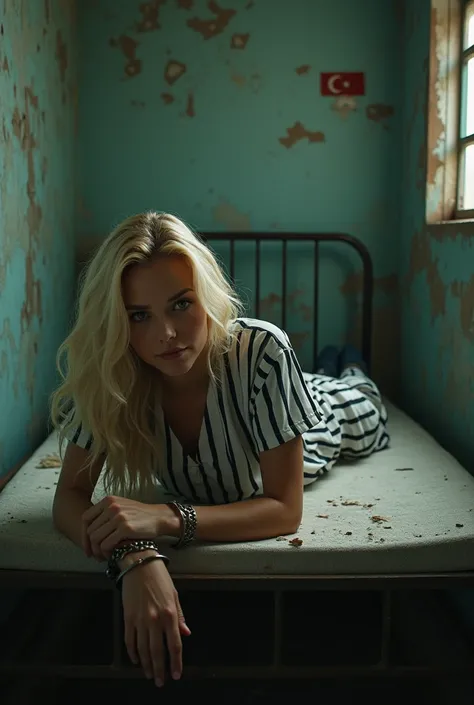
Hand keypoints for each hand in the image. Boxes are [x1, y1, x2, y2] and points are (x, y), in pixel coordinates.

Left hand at [82, 496, 161, 559]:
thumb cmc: (139, 515)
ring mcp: (118, 517)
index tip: (87, 546)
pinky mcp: (125, 528)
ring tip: (104, 556)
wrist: (158, 517)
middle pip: (90, 531)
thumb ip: (105, 513)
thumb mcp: (120, 506)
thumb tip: (89, 531)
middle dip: (91, 547)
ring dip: (98, 551)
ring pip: (96, 539)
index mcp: (108, 500)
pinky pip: (106, 544)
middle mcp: (111, 506)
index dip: (83, 534)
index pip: (85, 518)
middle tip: (96, 556)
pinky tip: (112, 555)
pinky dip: (106, 552)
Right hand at [121, 553, 190, 686]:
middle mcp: (155, 619)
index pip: (174, 644)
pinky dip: (132, 652)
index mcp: (169, 613)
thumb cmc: (159, 577)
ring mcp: (139, 620)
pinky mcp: (127, 617)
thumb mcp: (174, 594)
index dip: (176, 662)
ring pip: (142, 649)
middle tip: (161, 682)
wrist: (138, 563)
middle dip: (160, 669)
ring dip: (146, 665)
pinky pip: (129, 640)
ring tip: (150, 675)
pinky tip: (136, 659)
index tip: (176, 674)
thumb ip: (180, 616)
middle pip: (157, 651)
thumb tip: (186, 633)